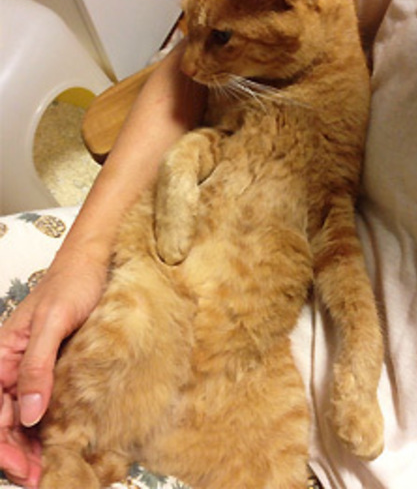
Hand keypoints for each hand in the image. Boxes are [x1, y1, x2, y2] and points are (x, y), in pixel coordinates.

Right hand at [0, 251, 106, 486]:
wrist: (94, 262)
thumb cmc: (72, 284)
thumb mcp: (53, 323)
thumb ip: (38, 366)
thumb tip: (27, 414)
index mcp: (3, 353)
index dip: (4, 444)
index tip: (25, 469)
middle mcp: (14, 362)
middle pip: (4, 417)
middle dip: (16, 451)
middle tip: (40, 476)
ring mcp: (35, 364)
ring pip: (23, 412)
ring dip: (30, 442)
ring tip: (48, 465)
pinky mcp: (56, 363)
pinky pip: (45, 399)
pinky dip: (47, 422)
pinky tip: (58, 435)